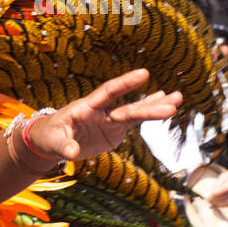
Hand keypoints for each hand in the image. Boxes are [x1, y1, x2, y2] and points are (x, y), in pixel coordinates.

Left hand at [27, 68, 182, 161]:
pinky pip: (134, 121)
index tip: (144, 74)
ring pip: (135, 112)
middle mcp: (101, 111)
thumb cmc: (49, 136)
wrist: (51, 141)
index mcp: (86, 108)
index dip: (125, 83)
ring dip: (155, 106)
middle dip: (149, 105)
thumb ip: (64, 145)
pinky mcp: (114, 130)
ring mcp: (109, 119)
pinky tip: (166, 106)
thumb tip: (72, 152)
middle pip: (127, 107)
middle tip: (174, 100)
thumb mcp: (53, 142)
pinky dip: (149, 114)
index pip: (108, 92)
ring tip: (178, 98)